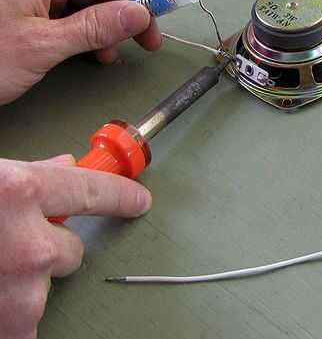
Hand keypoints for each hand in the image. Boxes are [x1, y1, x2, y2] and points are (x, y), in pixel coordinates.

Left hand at [0, 0, 161, 105]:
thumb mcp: (45, 45)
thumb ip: (96, 27)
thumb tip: (138, 14)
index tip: (168, 6)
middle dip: (125, 14)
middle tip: (148, 41)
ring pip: (84, 5)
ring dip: (106, 29)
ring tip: (114, 54)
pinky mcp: (25, 11)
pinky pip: (67, 17)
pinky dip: (86, 36)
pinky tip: (94, 54)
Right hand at [0, 154, 151, 338]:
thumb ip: (29, 175)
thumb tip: (63, 168)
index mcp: (19, 192)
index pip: (93, 190)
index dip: (120, 196)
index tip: (138, 201)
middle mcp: (29, 242)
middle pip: (74, 249)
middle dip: (50, 248)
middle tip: (11, 246)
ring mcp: (21, 289)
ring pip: (50, 283)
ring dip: (27, 280)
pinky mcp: (11, 325)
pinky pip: (29, 320)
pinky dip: (13, 312)